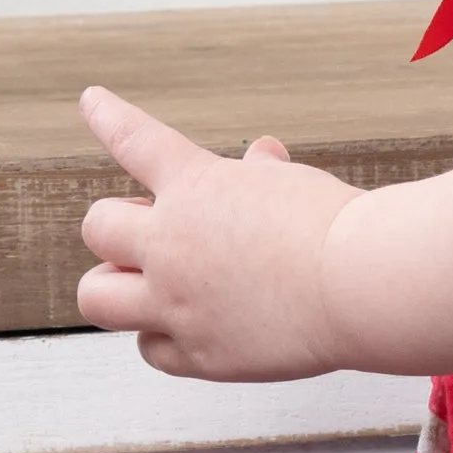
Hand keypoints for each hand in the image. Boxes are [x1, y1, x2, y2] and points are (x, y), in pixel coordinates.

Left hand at [73, 88, 353, 381]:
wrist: (361, 285)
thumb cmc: (336, 228)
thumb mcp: (293, 184)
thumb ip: (261, 174)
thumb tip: (258, 159)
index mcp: (195, 187)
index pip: (135, 140)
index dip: (108, 116)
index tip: (91, 100)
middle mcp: (172, 245)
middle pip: (96, 227)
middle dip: (116, 229)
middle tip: (151, 238)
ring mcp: (178, 303)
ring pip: (97, 297)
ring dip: (115, 287)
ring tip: (148, 288)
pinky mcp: (199, 353)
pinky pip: (152, 349)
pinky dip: (162, 338)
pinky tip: (186, 329)